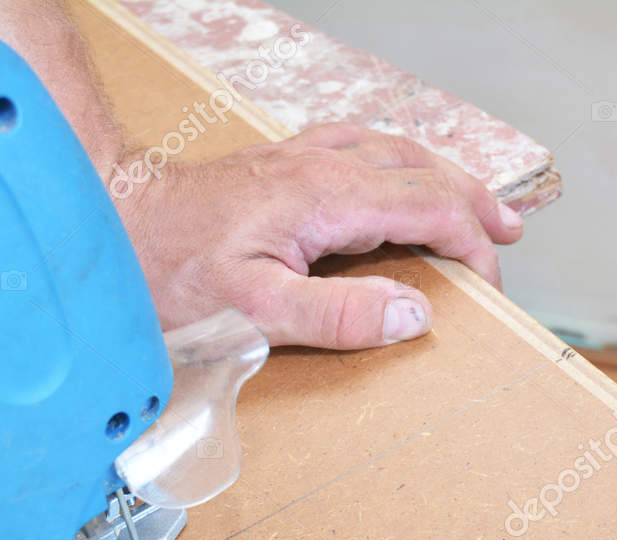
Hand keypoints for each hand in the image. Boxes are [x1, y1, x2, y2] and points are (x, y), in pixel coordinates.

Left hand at [114, 123, 523, 348]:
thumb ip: (339, 315)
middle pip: (424, 171)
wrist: (108, 219)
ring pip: (395, 151)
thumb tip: (414, 315)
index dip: (471, 248)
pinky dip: (399, 161)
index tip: (488, 287)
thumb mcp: (255, 311)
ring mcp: (300, 158)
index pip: (430, 210)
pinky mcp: (279, 163)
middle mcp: (321, 166)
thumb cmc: (170, 269)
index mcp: (327, 198)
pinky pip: (360, 147)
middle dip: (474, 205)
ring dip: (442, 177)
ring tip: (475, 204)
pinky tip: (397, 173)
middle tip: (508, 236)